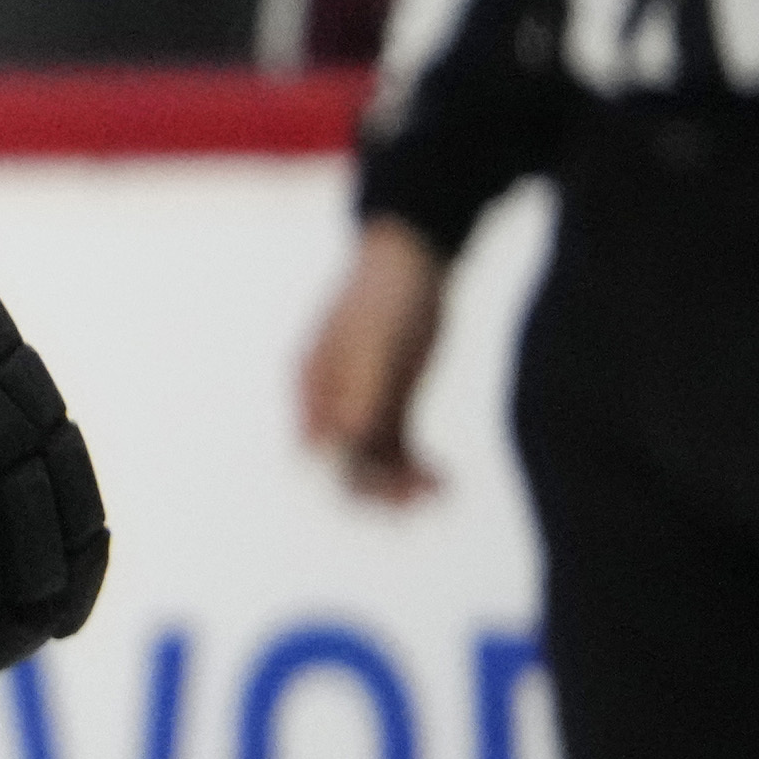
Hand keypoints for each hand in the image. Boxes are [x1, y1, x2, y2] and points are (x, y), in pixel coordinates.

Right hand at [300, 216, 451, 505]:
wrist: (414, 258)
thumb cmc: (391, 295)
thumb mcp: (380, 342)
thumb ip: (360, 389)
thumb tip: (341, 442)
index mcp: (313, 385)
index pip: (317, 451)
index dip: (346, 478)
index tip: (391, 489)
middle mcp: (330, 400)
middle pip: (342, 463)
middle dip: (378, 489)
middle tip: (423, 500)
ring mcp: (360, 401)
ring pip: (372, 461)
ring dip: (400, 484)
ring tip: (442, 490)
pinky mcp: (389, 400)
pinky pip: (395, 449)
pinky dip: (416, 469)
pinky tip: (446, 477)